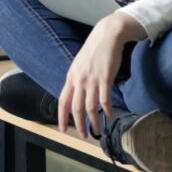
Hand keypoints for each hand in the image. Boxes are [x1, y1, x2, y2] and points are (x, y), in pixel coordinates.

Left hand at [58, 11, 145, 138]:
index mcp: (71, 77)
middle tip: (84, 136)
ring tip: (97, 131)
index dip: (61, 117)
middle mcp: (79, 80)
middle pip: (76, 108)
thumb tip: (75, 96)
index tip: (63, 130)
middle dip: (79, 125)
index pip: (63, 101)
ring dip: (94, 122)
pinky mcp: (105, 78)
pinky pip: (105, 100)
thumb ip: (76, 80)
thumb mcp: (79, 65)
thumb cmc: (94, 50)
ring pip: (91, 107)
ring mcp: (92, 80)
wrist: (107, 36)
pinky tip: (110, 117)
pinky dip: (107, 111)